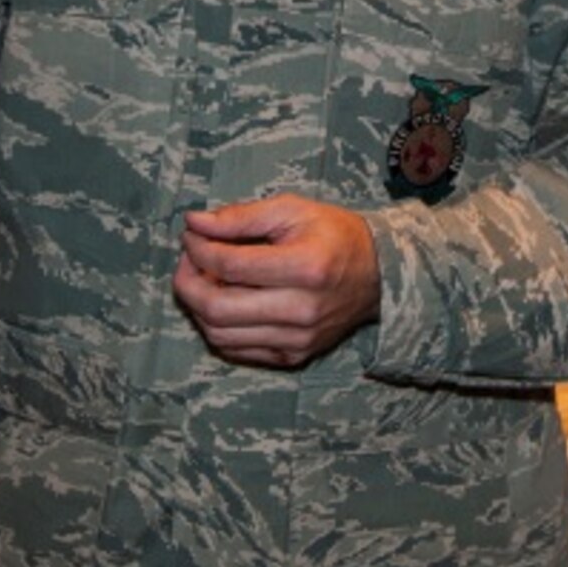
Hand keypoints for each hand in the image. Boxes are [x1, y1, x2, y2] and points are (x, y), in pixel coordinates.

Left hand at [173, 195, 381, 368]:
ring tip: (205, 280)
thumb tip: (194, 222)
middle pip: (217, 308)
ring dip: (199, 307)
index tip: (192, 234)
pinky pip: (237, 350)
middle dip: (188, 282)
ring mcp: (298, 339)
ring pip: (220, 335)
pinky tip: (223, 301)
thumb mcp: (293, 210)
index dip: (198, 248)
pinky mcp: (294, 356)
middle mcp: (302, 310)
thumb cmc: (334, 235)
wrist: (379, 276)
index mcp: (305, 267)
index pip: (229, 265)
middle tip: (188, 260)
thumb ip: (241, 217)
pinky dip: (218, 327)